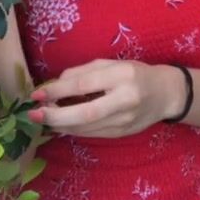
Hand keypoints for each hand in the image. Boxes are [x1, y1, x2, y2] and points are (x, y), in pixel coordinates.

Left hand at [28, 59, 183, 137]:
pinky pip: (92, 134)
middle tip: (34, 115)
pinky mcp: (121, 135)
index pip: (84, 85)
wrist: (165, 94)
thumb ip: (84, 72)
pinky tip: (62, 125)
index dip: (57, 91)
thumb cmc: (136, 73)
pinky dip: (73, 130)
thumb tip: (55, 85)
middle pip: (84, 114)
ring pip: (86, 128)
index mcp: (122, 76)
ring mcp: (124, 121)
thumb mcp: (112, 64)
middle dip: (55, 116)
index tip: (37, 94)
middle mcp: (125, 100)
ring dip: (61, 125)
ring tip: (44, 119)